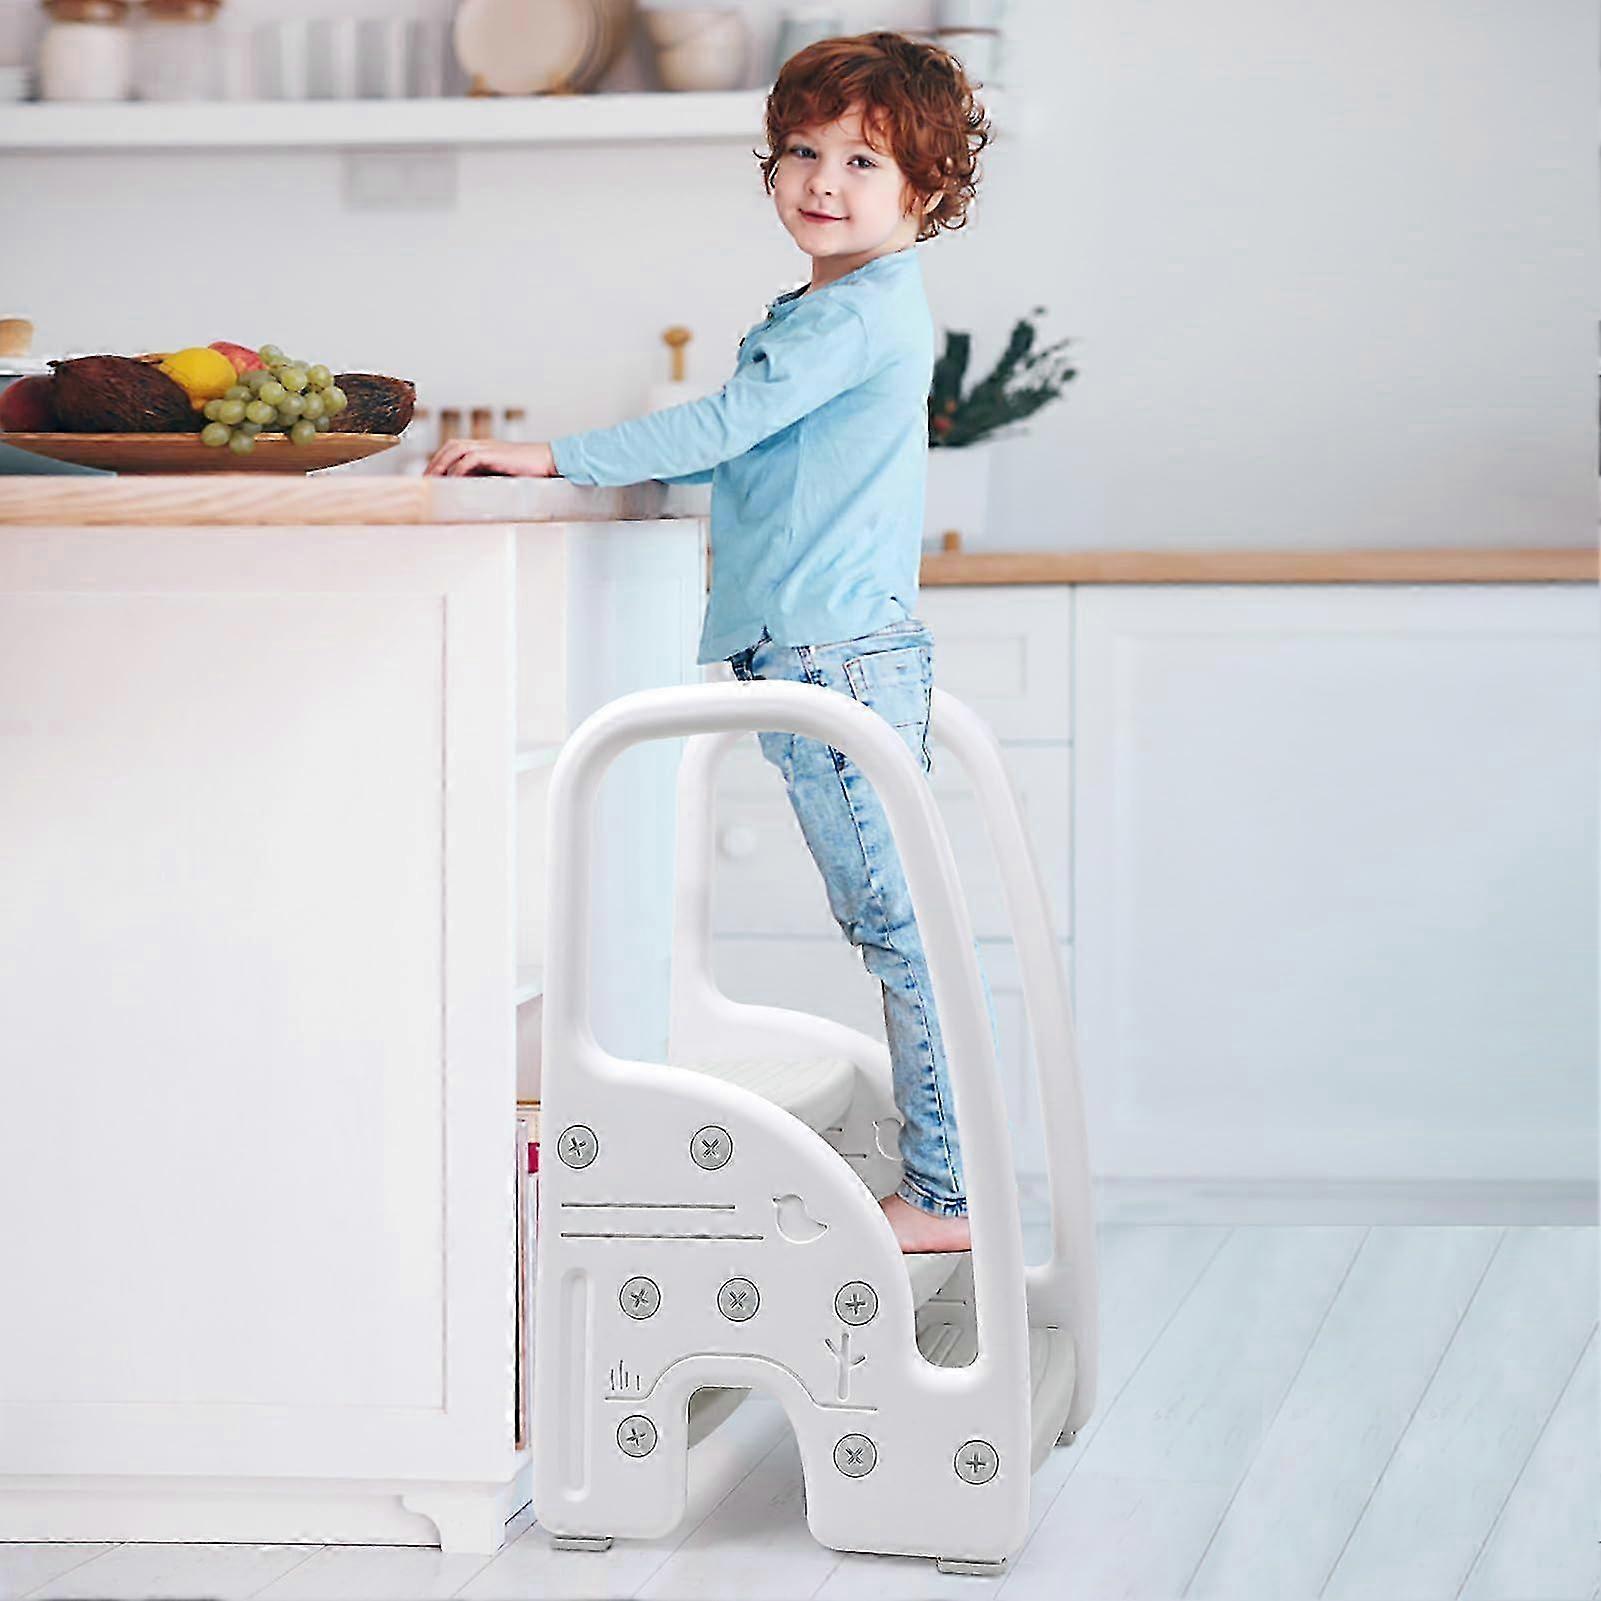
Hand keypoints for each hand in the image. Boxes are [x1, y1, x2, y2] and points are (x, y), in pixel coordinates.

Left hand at [423, 437, 558, 476]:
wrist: (551, 461)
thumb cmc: (533, 472)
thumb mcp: (505, 476)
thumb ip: (488, 479)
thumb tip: (472, 494)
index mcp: (485, 448)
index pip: (454, 450)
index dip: (440, 462)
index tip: (431, 479)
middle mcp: (483, 444)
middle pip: (450, 447)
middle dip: (434, 463)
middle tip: (424, 481)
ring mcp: (488, 447)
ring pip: (454, 450)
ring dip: (441, 465)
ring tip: (432, 481)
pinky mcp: (493, 454)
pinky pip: (468, 460)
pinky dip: (457, 470)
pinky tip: (452, 482)